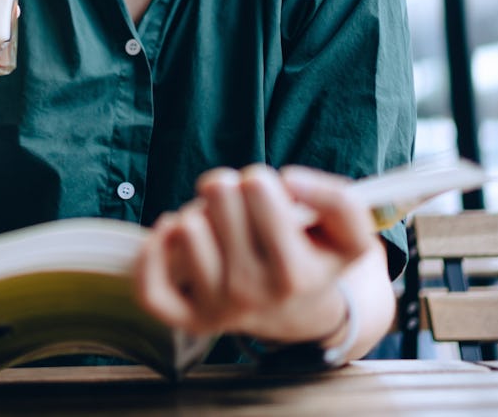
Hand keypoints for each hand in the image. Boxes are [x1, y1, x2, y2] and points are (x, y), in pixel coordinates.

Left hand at [133, 164, 374, 342]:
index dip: (261, 180)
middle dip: (229, 191)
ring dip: (199, 216)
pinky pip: (149, 285)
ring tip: (221, 230)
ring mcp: (217, 310)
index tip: (273, 197)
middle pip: (218, 194)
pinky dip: (153, 250)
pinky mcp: (186, 318)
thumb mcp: (348, 233)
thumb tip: (289, 181)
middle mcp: (255, 295)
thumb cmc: (314, 256)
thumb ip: (338, 200)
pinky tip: (173, 234)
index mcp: (297, 273)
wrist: (300, 311)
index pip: (257, 188)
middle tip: (243, 213)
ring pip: (185, 227)